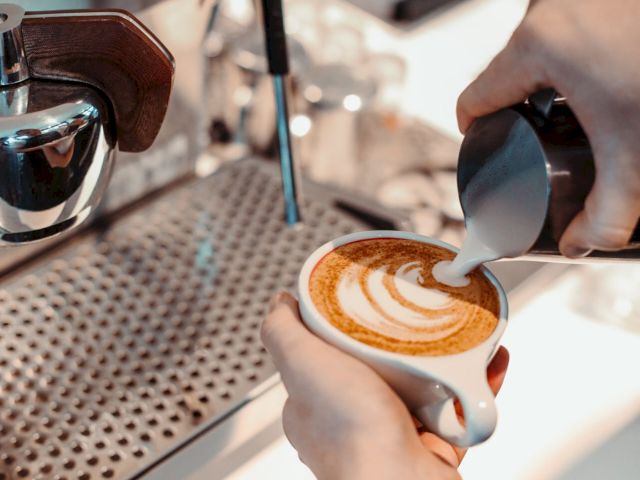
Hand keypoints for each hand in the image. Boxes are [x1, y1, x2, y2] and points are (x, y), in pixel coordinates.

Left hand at [261, 292, 508, 479]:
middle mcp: (352, 423)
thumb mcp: (301, 363)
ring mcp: (392, 436)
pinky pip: (458, 410)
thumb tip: (279, 303)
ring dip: (441, 359)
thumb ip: (282, 332)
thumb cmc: (349, 432)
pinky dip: (474, 384)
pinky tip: (487, 362)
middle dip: (398, 340)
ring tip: (455, 331)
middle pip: (376, 368)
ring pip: (419, 388)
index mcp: (315, 406)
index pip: (323, 356)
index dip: (339, 329)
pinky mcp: (431, 447)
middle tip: (415, 313)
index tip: (361, 304)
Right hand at [457, 0, 639, 256]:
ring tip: (573, 108)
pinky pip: (566, 26)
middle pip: (506, 72)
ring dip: (545, 79)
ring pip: (538, 48)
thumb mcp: (635, 157)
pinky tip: (601, 73)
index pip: (474, 97)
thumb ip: (606, 214)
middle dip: (518, 108)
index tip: (483, 143)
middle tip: (540, 137)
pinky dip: (573, 52)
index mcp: (538, 47)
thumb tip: (580, 243)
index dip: (472, 128)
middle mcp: (551, 12)